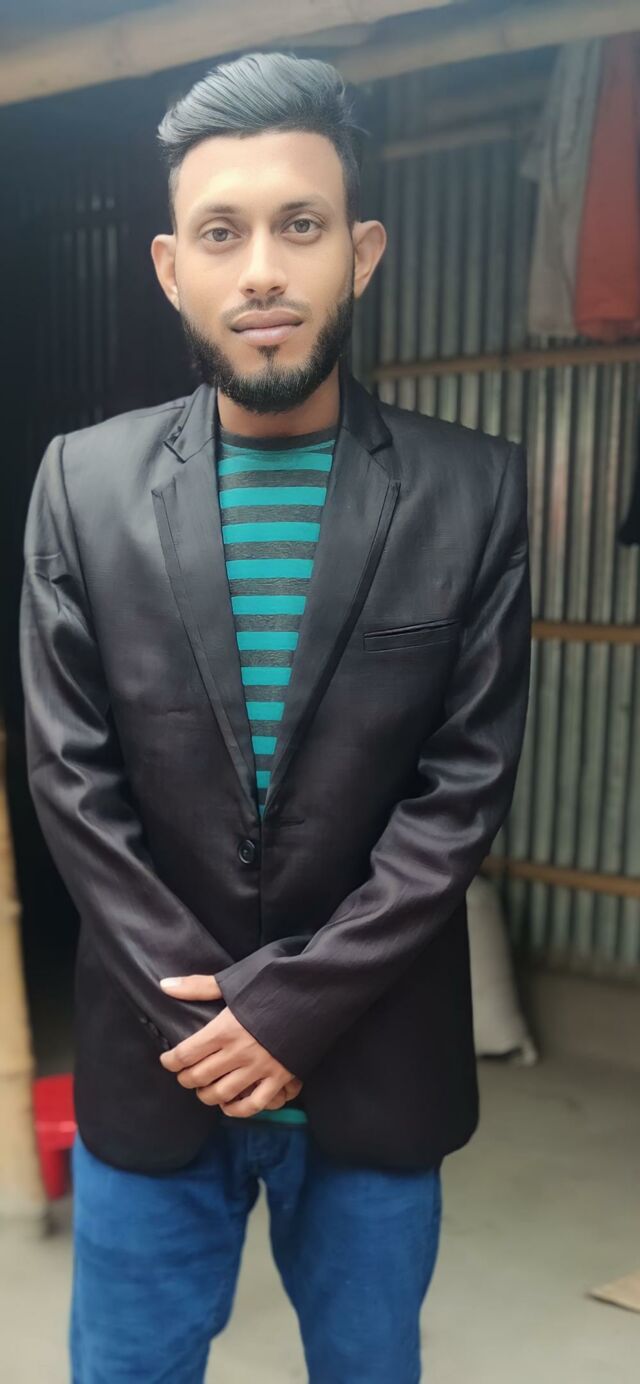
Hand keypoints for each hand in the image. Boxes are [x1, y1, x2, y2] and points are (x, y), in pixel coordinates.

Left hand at [157, 974, 302, 1117]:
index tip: (167, 1060)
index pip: (185, 1055)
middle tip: (184, 1074)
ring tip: (203, 1088)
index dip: (170, 1061)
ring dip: (206, 1095)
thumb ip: (197, 987)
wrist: (314, 993)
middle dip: (186, 1078)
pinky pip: (253, 1104)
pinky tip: (228, 1105)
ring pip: (221, 1093)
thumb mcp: (233, 982)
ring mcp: (259, 1068)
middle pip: (199, 1076)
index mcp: (224, 1029)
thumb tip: (164, 985)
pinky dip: (237, 1109)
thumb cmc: (271, 984)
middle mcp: (238, 1052)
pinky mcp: (279, 1077)